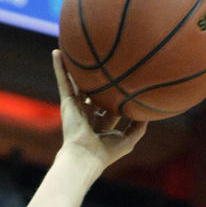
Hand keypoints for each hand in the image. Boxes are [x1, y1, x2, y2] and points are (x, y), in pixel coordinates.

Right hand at [52, 49, 146, 168]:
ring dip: (74, 69)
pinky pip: (63, 82)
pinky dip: (59, 68)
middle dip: (96, 80)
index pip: (110, 105)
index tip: (123, 80)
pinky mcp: (67, 103)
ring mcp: (77, 107)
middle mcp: (89, 114)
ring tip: (74, 50)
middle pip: (93, 92)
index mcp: (102, 123)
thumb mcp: (128, 139)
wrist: (86, 156)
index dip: (115, 94)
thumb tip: (148, 112)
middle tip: (101, 62)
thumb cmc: (107, 152)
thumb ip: (138, 126)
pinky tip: (57, 53)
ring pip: (76, 84)